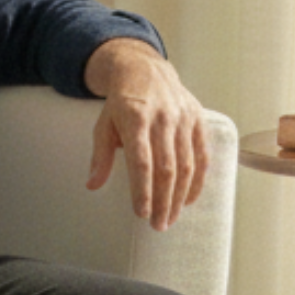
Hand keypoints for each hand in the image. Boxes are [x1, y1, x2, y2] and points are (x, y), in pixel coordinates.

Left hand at [83, 38, 207, 231]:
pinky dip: (198, 180)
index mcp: (136, 119)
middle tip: (158, 224)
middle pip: (167, 168)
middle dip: (163, 201)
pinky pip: (202, 154)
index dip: (142, 191)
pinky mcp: (197, 119)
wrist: (145, 70)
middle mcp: (163, 119)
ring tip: (171, 217)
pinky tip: (189, 198)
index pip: (141, 162)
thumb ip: (100, 156)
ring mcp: (183, 119)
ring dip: (180, 196)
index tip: (141, 213)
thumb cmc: (122, 102)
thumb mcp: (103, 124)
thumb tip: (92, 185)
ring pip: (187, 165)